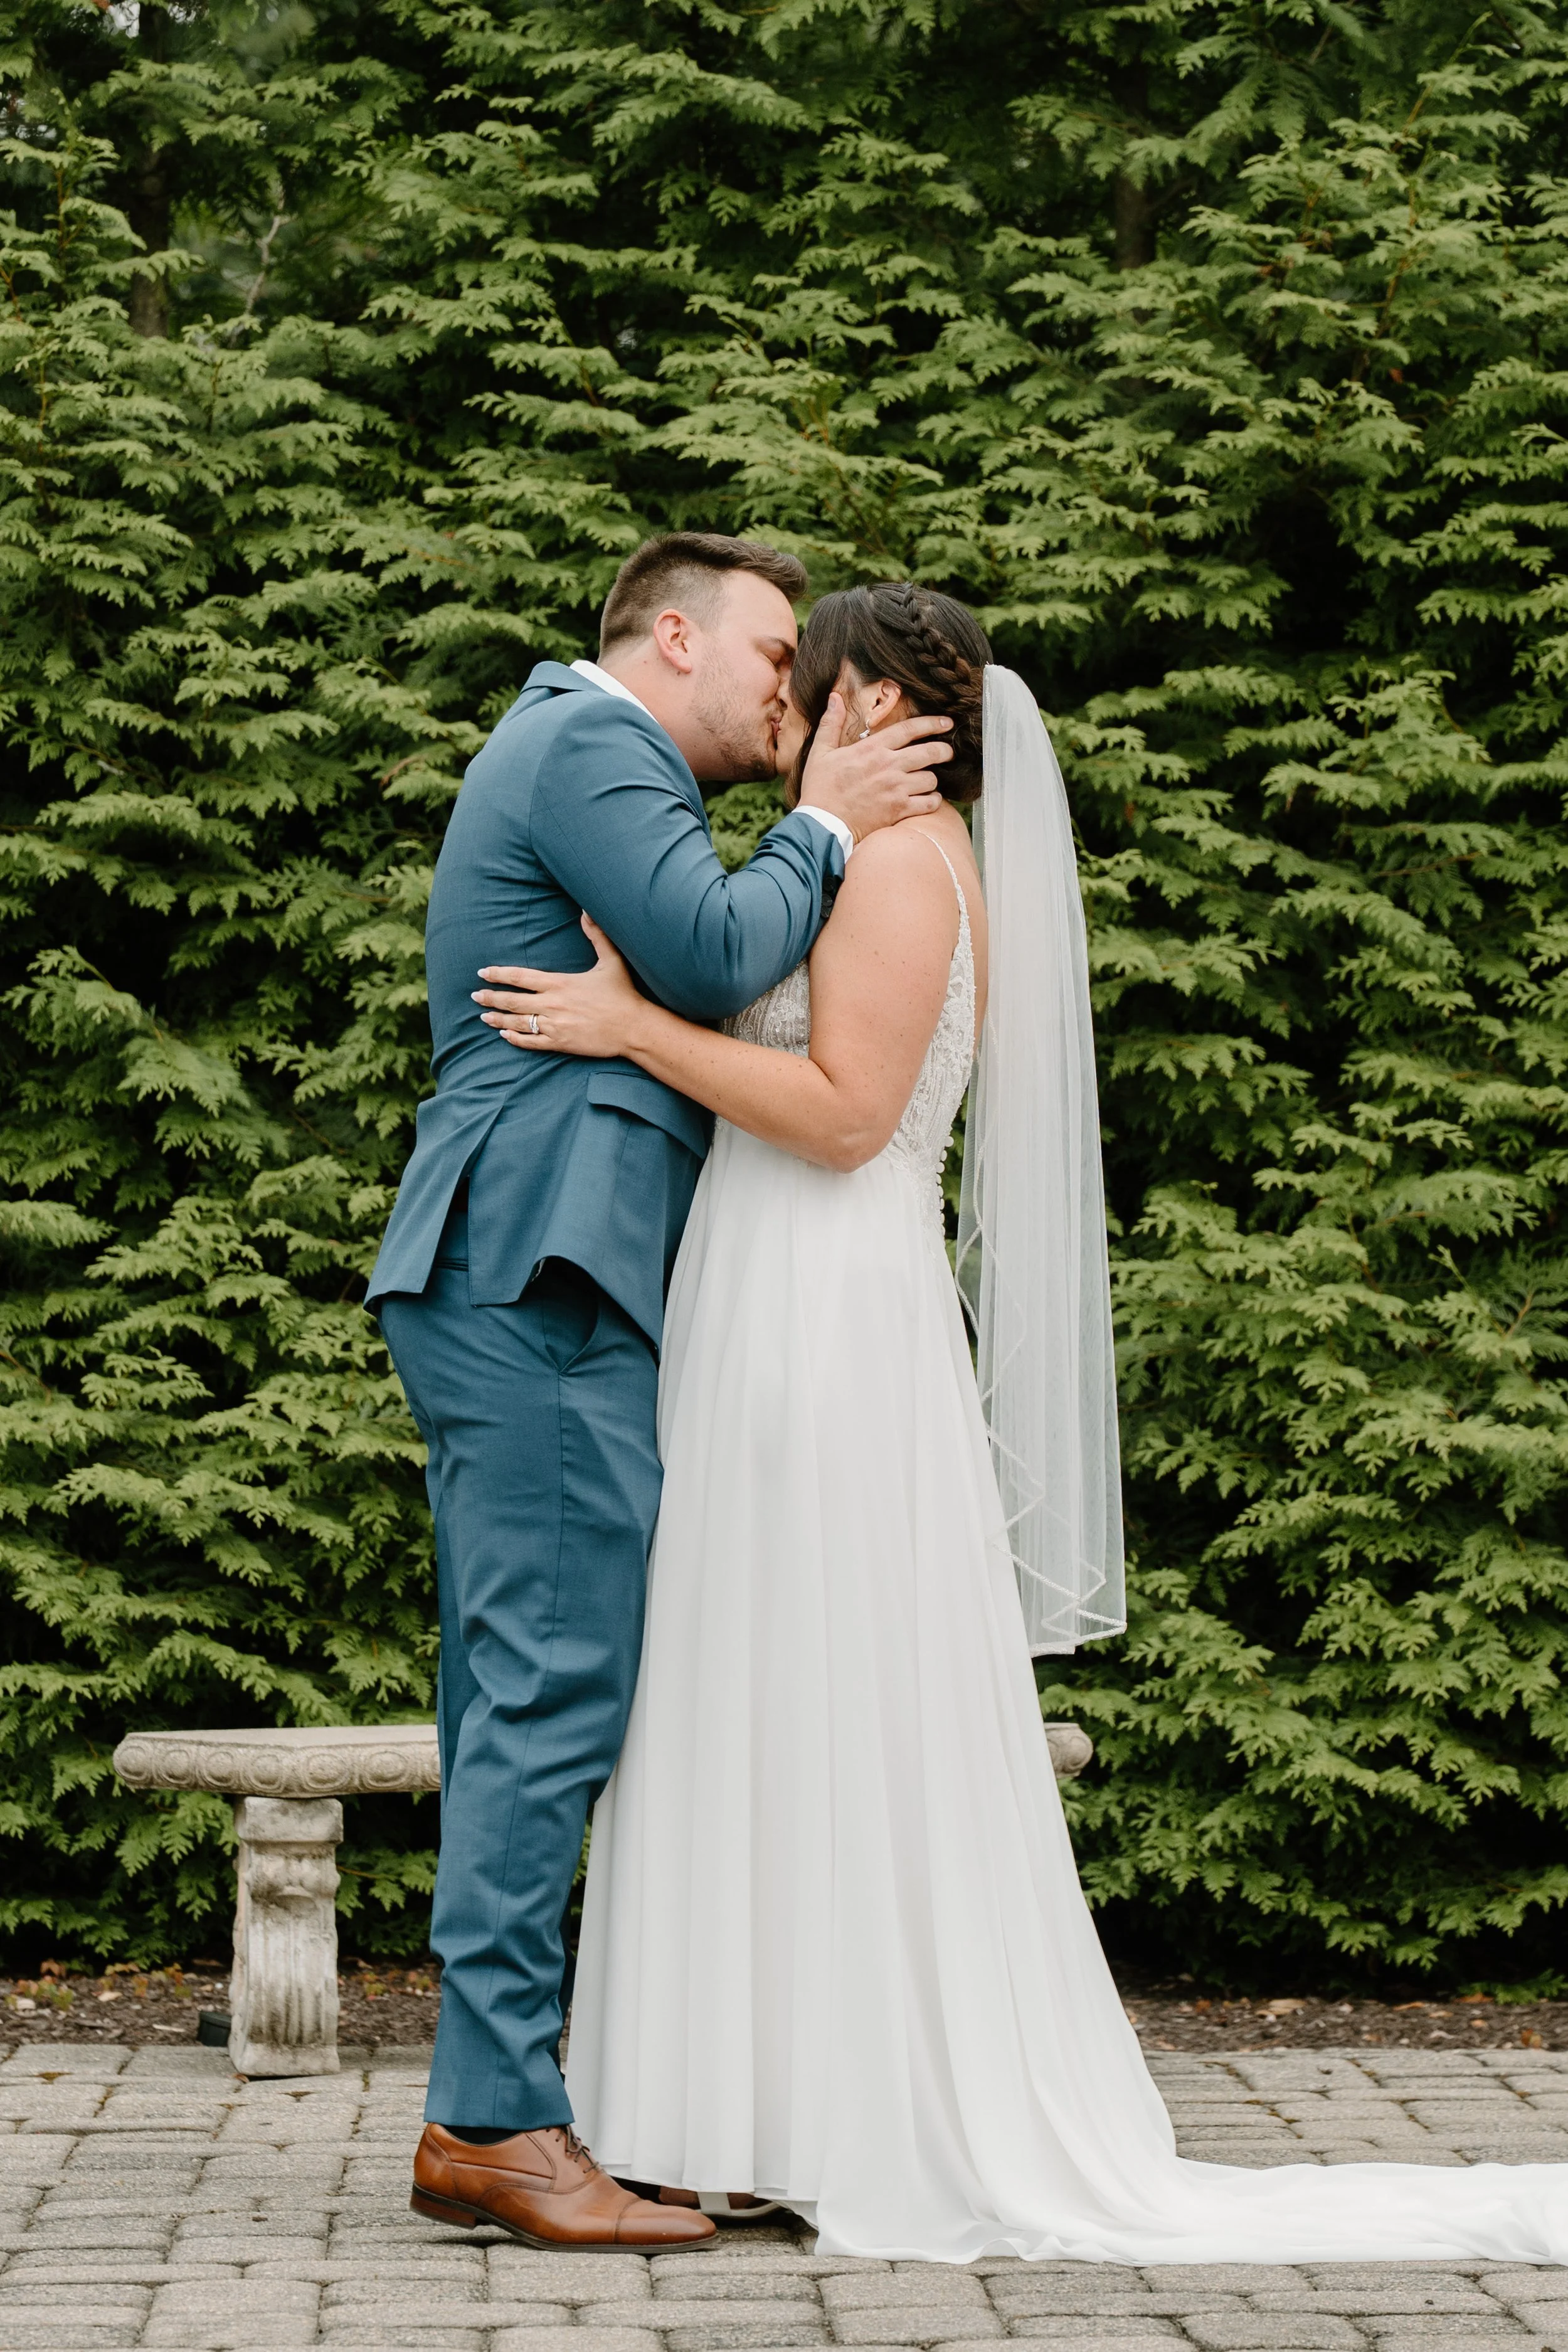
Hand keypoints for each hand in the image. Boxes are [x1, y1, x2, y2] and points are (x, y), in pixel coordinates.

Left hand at [474, 916, 644, 1059]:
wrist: (633, 1028)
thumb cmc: (623, 994)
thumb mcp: (611, 961)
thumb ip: (597, 935)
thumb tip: (587, 910)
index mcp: (559, 983)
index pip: (520, 977)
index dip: (499, 974)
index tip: (482, 973)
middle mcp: (553, 1004)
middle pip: (512, 1001)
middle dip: (490, 997)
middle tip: (474, 996)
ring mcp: (555, 1025)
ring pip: (518, 1022)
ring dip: (498, 1018)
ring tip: (483, 1016)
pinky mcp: (561, 1043)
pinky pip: (531, 1042)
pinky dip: (515, 1038)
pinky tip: (504, 1035)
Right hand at [797, 693, 952, 840]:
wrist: (822, 823)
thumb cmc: (820, 788)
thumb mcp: (821, 751)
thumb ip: (831, 723)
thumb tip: (834, 697)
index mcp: (872, 748)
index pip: (910, 729)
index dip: (932, 723)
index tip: (946, 722)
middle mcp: (889, 766)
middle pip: (930, 752)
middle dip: (944, 751)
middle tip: (948, 752)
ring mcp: (896, 789)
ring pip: (931, 779)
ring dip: (932, 779)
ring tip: (928, 781)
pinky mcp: (899, 810)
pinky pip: (929, 803)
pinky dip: (933, 801)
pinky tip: (928, 799)